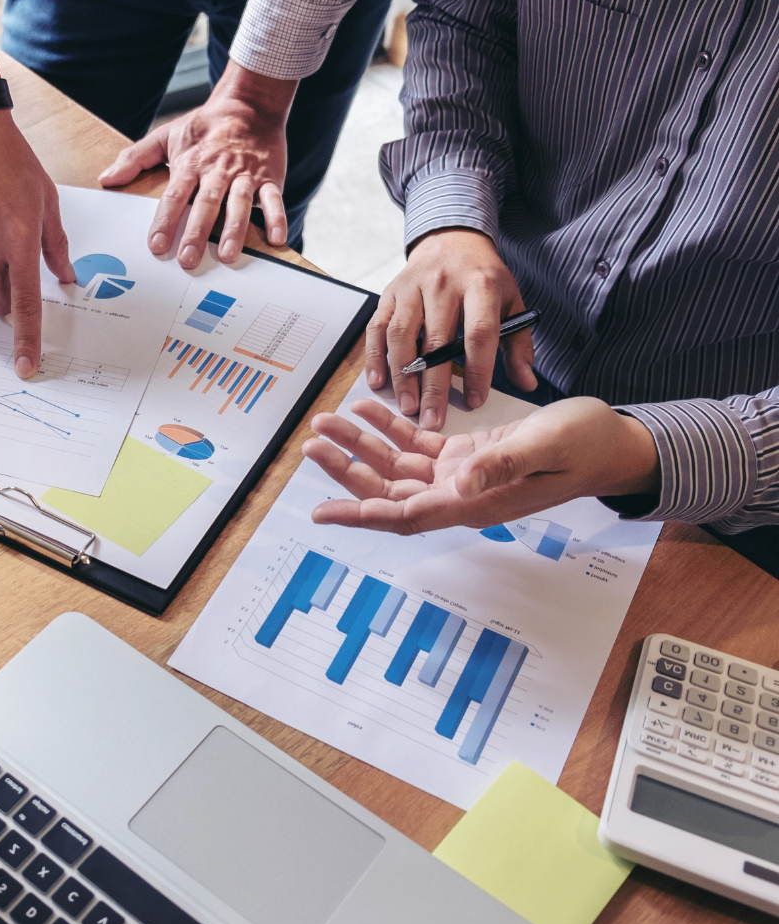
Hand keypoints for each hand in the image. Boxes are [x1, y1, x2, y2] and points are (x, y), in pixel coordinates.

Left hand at [99, 60, 293, 267]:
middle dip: (197, 232)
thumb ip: (135, 158)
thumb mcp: (166, 135)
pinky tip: (278, 238)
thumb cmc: (205, 126)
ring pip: (239, 203)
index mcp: (191, 164)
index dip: (165, 221)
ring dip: (235, 229)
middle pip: (206, 204)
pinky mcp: (269, 177)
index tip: (156, 246)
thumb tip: (107, 179)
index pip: (174, 195)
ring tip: (229, 256)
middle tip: (188, 259)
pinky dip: (277, 217)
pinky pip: (274, 199)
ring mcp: (245, 175)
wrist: (248, 104)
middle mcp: (217, 171)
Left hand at [301, 396, 660, 534]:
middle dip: (347, 470)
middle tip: (312, 445)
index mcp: (474, 502)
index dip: (361, 515)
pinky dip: (391, 427)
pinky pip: (418, 444)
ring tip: (327, 422)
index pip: (405, 515)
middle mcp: (460, 494)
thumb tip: (458, 481)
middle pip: (388, 490)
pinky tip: (368, 407)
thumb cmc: (585, 446)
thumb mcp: (546, 447)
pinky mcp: (467, 455)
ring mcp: (461, 476)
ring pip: (397, 466)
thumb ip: (503, 464)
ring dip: (361, 446)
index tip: (322, 512)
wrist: (610, 443)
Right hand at [366, 229, 536, 429]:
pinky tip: (378, 382)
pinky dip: (375, 357)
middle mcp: (443, 284)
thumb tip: (527, 383)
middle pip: (436, 341)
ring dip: (402, 375)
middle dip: (433, 385)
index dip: (477, 370)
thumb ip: (518, 343)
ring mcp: (412, 287)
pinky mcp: (389, 293)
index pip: (479, 333)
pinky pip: (377, 328)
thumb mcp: (511, 302)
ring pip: (401, 335)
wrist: (451, 238)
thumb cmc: (483, 277)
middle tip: (431, 419)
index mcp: (480, 285)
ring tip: (406, 406)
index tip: (475, 401)